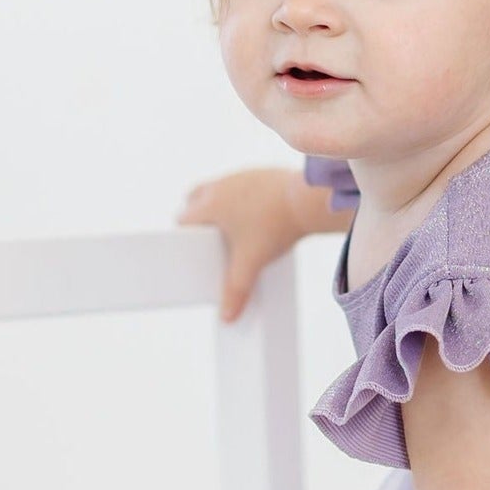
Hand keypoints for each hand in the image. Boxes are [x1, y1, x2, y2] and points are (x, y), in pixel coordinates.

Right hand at [174, 167, 303, 322]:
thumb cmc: (274, 227)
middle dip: (199, 218)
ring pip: (219, 190)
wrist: (306, 200)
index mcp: (209, 204)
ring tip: (237, 230)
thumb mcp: (251, 263)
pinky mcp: (260, 173)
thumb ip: (236, 290)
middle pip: (195, 199)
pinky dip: (243, 199)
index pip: (183, 219)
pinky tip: (259, 216)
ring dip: (221, 206)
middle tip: (212, 240)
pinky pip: (242, 185)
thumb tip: (227, 317)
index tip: (194, 250)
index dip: (185, 236)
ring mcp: (241, 176)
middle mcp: (221, 185)